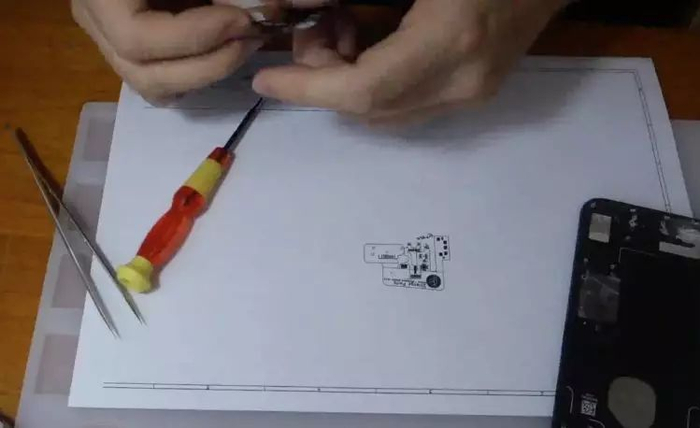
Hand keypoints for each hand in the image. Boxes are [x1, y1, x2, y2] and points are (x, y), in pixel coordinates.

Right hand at [72, 0, 261, 102]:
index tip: (241, 19)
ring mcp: (107, 38)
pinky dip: (197, 72)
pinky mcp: (129, 45)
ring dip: (206, 73)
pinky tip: (224, 46)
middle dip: (209, 64)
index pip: (136, 38)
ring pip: (153, 85)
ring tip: (243, 42)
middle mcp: (95, 21)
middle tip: (252, 36)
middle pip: (145, 74)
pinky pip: (161, 79)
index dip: (194, 37)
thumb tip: (269, 9)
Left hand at [252, 0, 563, 124]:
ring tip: (341, 30)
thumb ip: (357, 2)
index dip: (308, 87)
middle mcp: (463, 81)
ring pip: (386, 111)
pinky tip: (370, 41)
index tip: (266, 79)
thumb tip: (297, 11)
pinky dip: (375, 81)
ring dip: (348, 81)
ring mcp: (472, 92)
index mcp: (451, 39)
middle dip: (325, 79)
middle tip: (311, 34)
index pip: (364, 89)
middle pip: (370, 108)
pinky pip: (407, 102)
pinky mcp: (476, 91)